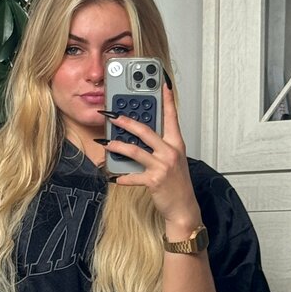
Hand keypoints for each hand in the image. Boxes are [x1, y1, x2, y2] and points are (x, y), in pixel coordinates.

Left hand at [105, 84, 201, 231]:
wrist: (183, 207)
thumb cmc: (177, 183)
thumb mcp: (173, 160)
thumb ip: (160, 146)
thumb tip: (139, 135)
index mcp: (176, 144)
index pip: (172, 117)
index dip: (167, 99)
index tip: (162, 83)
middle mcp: (170, 152)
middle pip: (146, 131)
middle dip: (127, 121)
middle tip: (114, 116)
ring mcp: (162, 166)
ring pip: (135, 150)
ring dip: (117, 146)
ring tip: (106, 143)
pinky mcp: (154, 180)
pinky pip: (132, 176)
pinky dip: (122, 177)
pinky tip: (114, 177)